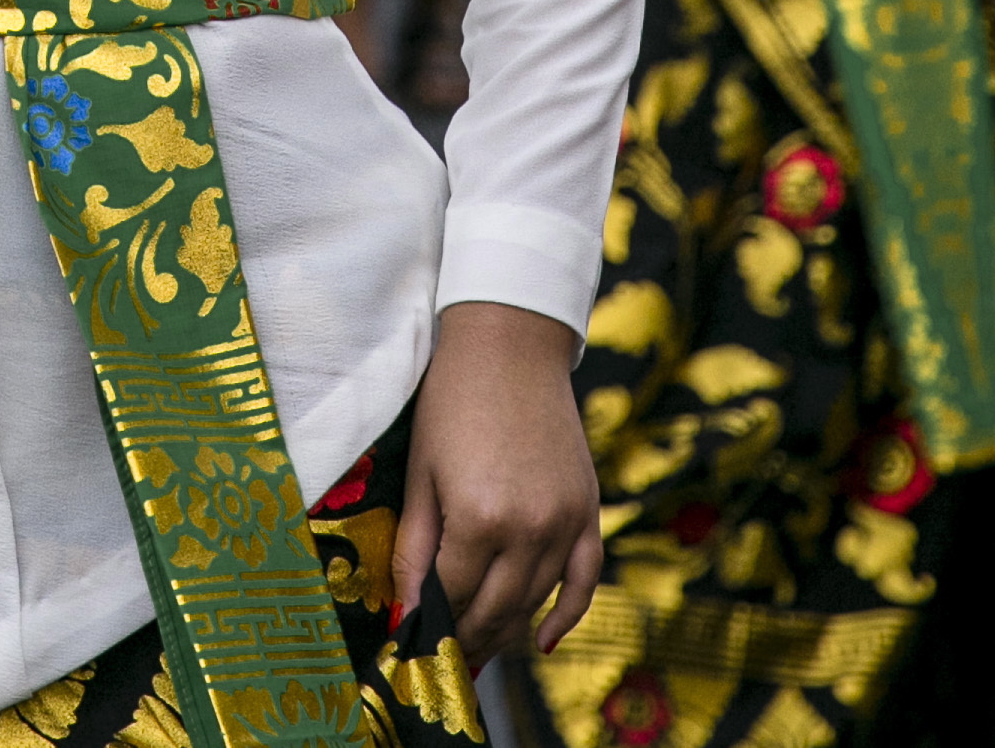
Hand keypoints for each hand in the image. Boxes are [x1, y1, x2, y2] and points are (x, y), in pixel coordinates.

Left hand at [394, 302, 600, 665]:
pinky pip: (584, 581)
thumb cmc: (452, 399)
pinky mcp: (588, 510)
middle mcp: (528, 529)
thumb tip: (406, 611)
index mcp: (479, 518)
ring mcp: (564, 522)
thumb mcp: (423, 471)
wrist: (510, 342)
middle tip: (445, 652)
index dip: (432, 622)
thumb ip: (415, 547)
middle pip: (495, 610)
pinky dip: (565, 616)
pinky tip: (542, 641)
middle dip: (466, 637)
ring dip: (505, 631)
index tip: (417, 639)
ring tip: (479, 644)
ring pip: (534, 602)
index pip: (453, 598)